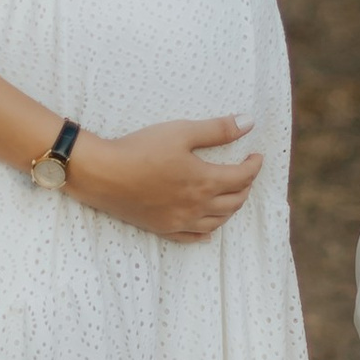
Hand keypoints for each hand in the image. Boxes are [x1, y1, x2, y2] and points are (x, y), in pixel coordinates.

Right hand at [71, 117, 263, 240]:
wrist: (102, 174)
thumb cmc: (141, 149)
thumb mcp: (182, 132)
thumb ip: (218, 130)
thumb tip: (249, 123)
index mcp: (205, 182)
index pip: (242, 177)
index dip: (254, 166)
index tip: (256, 156)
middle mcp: (197, 206)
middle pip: (234, 202)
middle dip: (245, 187)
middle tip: (245, 174)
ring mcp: (180, 221)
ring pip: (217, 221)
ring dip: (230, 209)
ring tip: (231, 195)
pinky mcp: (162, 228)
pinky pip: (192, 237)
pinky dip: (206, 232)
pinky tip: (208, 231)